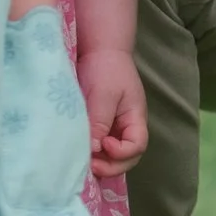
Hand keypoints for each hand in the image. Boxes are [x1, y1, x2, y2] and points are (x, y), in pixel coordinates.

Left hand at [79, 49, 147, 177]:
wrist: (98, 50)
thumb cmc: (105, 69)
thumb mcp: (103, 95)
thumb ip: (100, 122)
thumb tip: (93, 151)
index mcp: (134, 119)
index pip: (137, 146)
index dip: (122, 153)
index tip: (103, 145)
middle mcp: (126, 127)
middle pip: (127, 158)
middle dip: (110, 166)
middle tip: (89, 164)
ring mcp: (114, 128)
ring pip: (113, 156)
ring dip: (100, 163)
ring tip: (82, 161)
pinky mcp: (100, 126)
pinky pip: (100, 147)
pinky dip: (92, 155)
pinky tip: (78, 154)